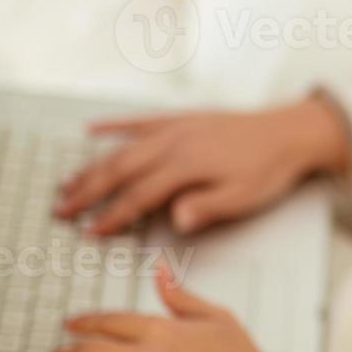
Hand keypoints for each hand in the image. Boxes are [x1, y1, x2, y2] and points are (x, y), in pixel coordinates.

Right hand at [54, 95, 351, 235]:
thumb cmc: (269, 168)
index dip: (112, 216)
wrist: (291, 132)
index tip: (89, 233)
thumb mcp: (243, 197)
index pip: (139, 196)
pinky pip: (140, 121)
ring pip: (123, 147)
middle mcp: (175, 142)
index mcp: (187, 166)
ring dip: (92, 165)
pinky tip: (92, 130)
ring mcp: (176, 127)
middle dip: (88, 192)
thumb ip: (206, 208)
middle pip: (120, 169)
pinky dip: (113, 125)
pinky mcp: (182, 118)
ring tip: (67, 182)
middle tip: (60, 210)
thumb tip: (174, 220)